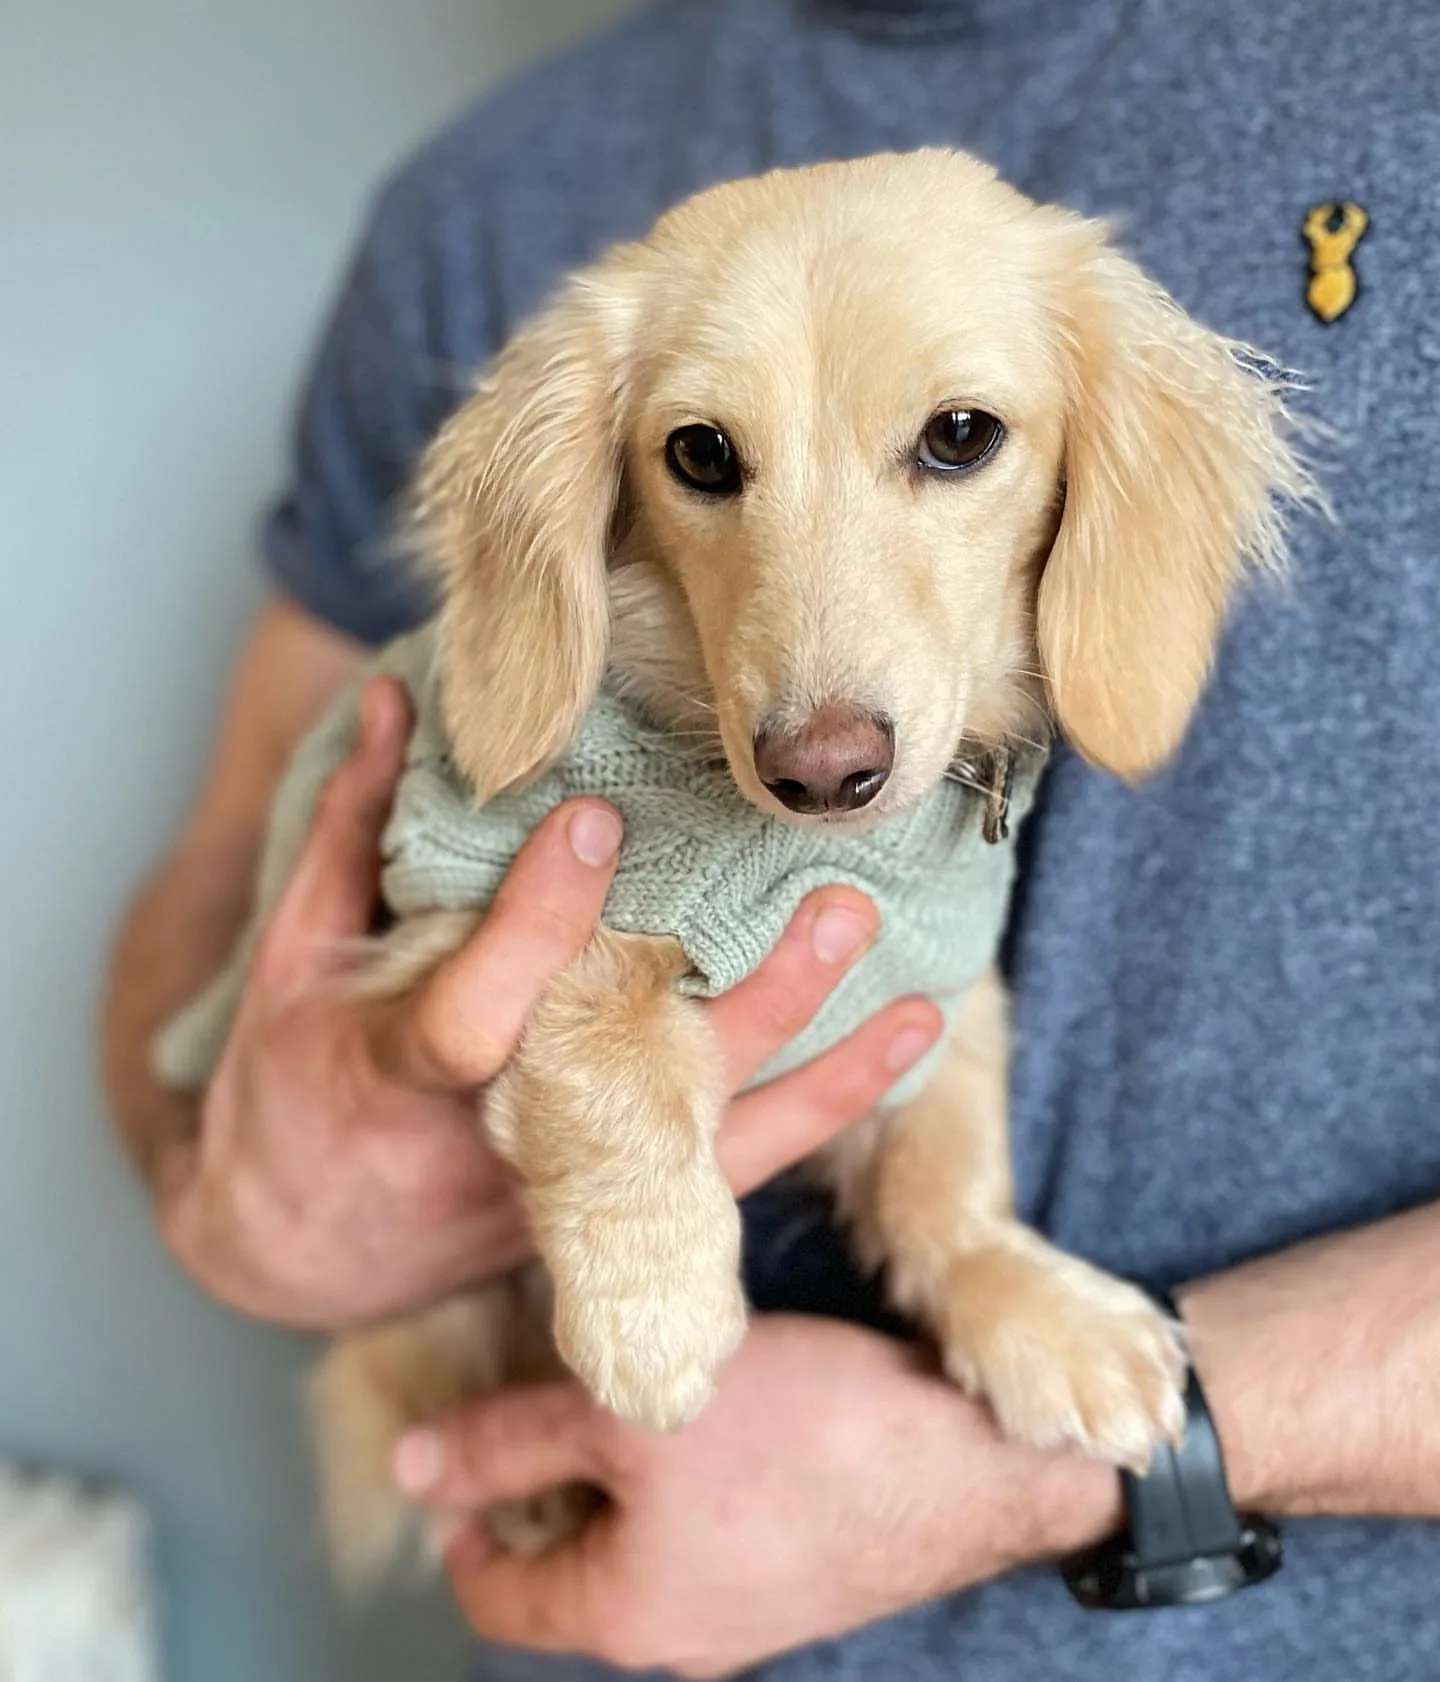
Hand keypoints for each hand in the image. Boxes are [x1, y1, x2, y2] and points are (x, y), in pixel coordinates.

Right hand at [160, 679, 942, 1330]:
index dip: (536, 922)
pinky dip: (823, 1109)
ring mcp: (566, 1189)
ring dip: (820, 1068)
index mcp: (398, 1077)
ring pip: (712, 1141)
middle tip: (833, 905)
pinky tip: (904, 1047)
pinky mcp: (610, 1211)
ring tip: (911, 993)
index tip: (592, 816)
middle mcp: (498, 1144)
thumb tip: (405, 698)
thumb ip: (353, 832)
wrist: (294, 1252)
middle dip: (746, 999)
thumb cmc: (286, 1090)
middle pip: (637, 1083)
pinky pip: (734, 1172)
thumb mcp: (289, 962)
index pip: (477, 1013)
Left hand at [400, 1316, 1120, 1676]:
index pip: (493, 1591)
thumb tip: (405, 1468)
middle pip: (571, 1557)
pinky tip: (717, 1399)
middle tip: (559, 1373)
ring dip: (626, 1462)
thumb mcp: (628, 1412)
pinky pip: (711, 1524)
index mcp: (624, 1617)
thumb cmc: (801, 1435)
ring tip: (638, 1372)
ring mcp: (751, 1607)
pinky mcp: (805, 1566)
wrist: (977, 1458)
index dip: (461, 1508)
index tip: (469, 1427)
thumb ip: (510, 1439)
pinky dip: (689, 1469)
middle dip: (550, 1471)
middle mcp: (683, 1634)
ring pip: (643, 1535)